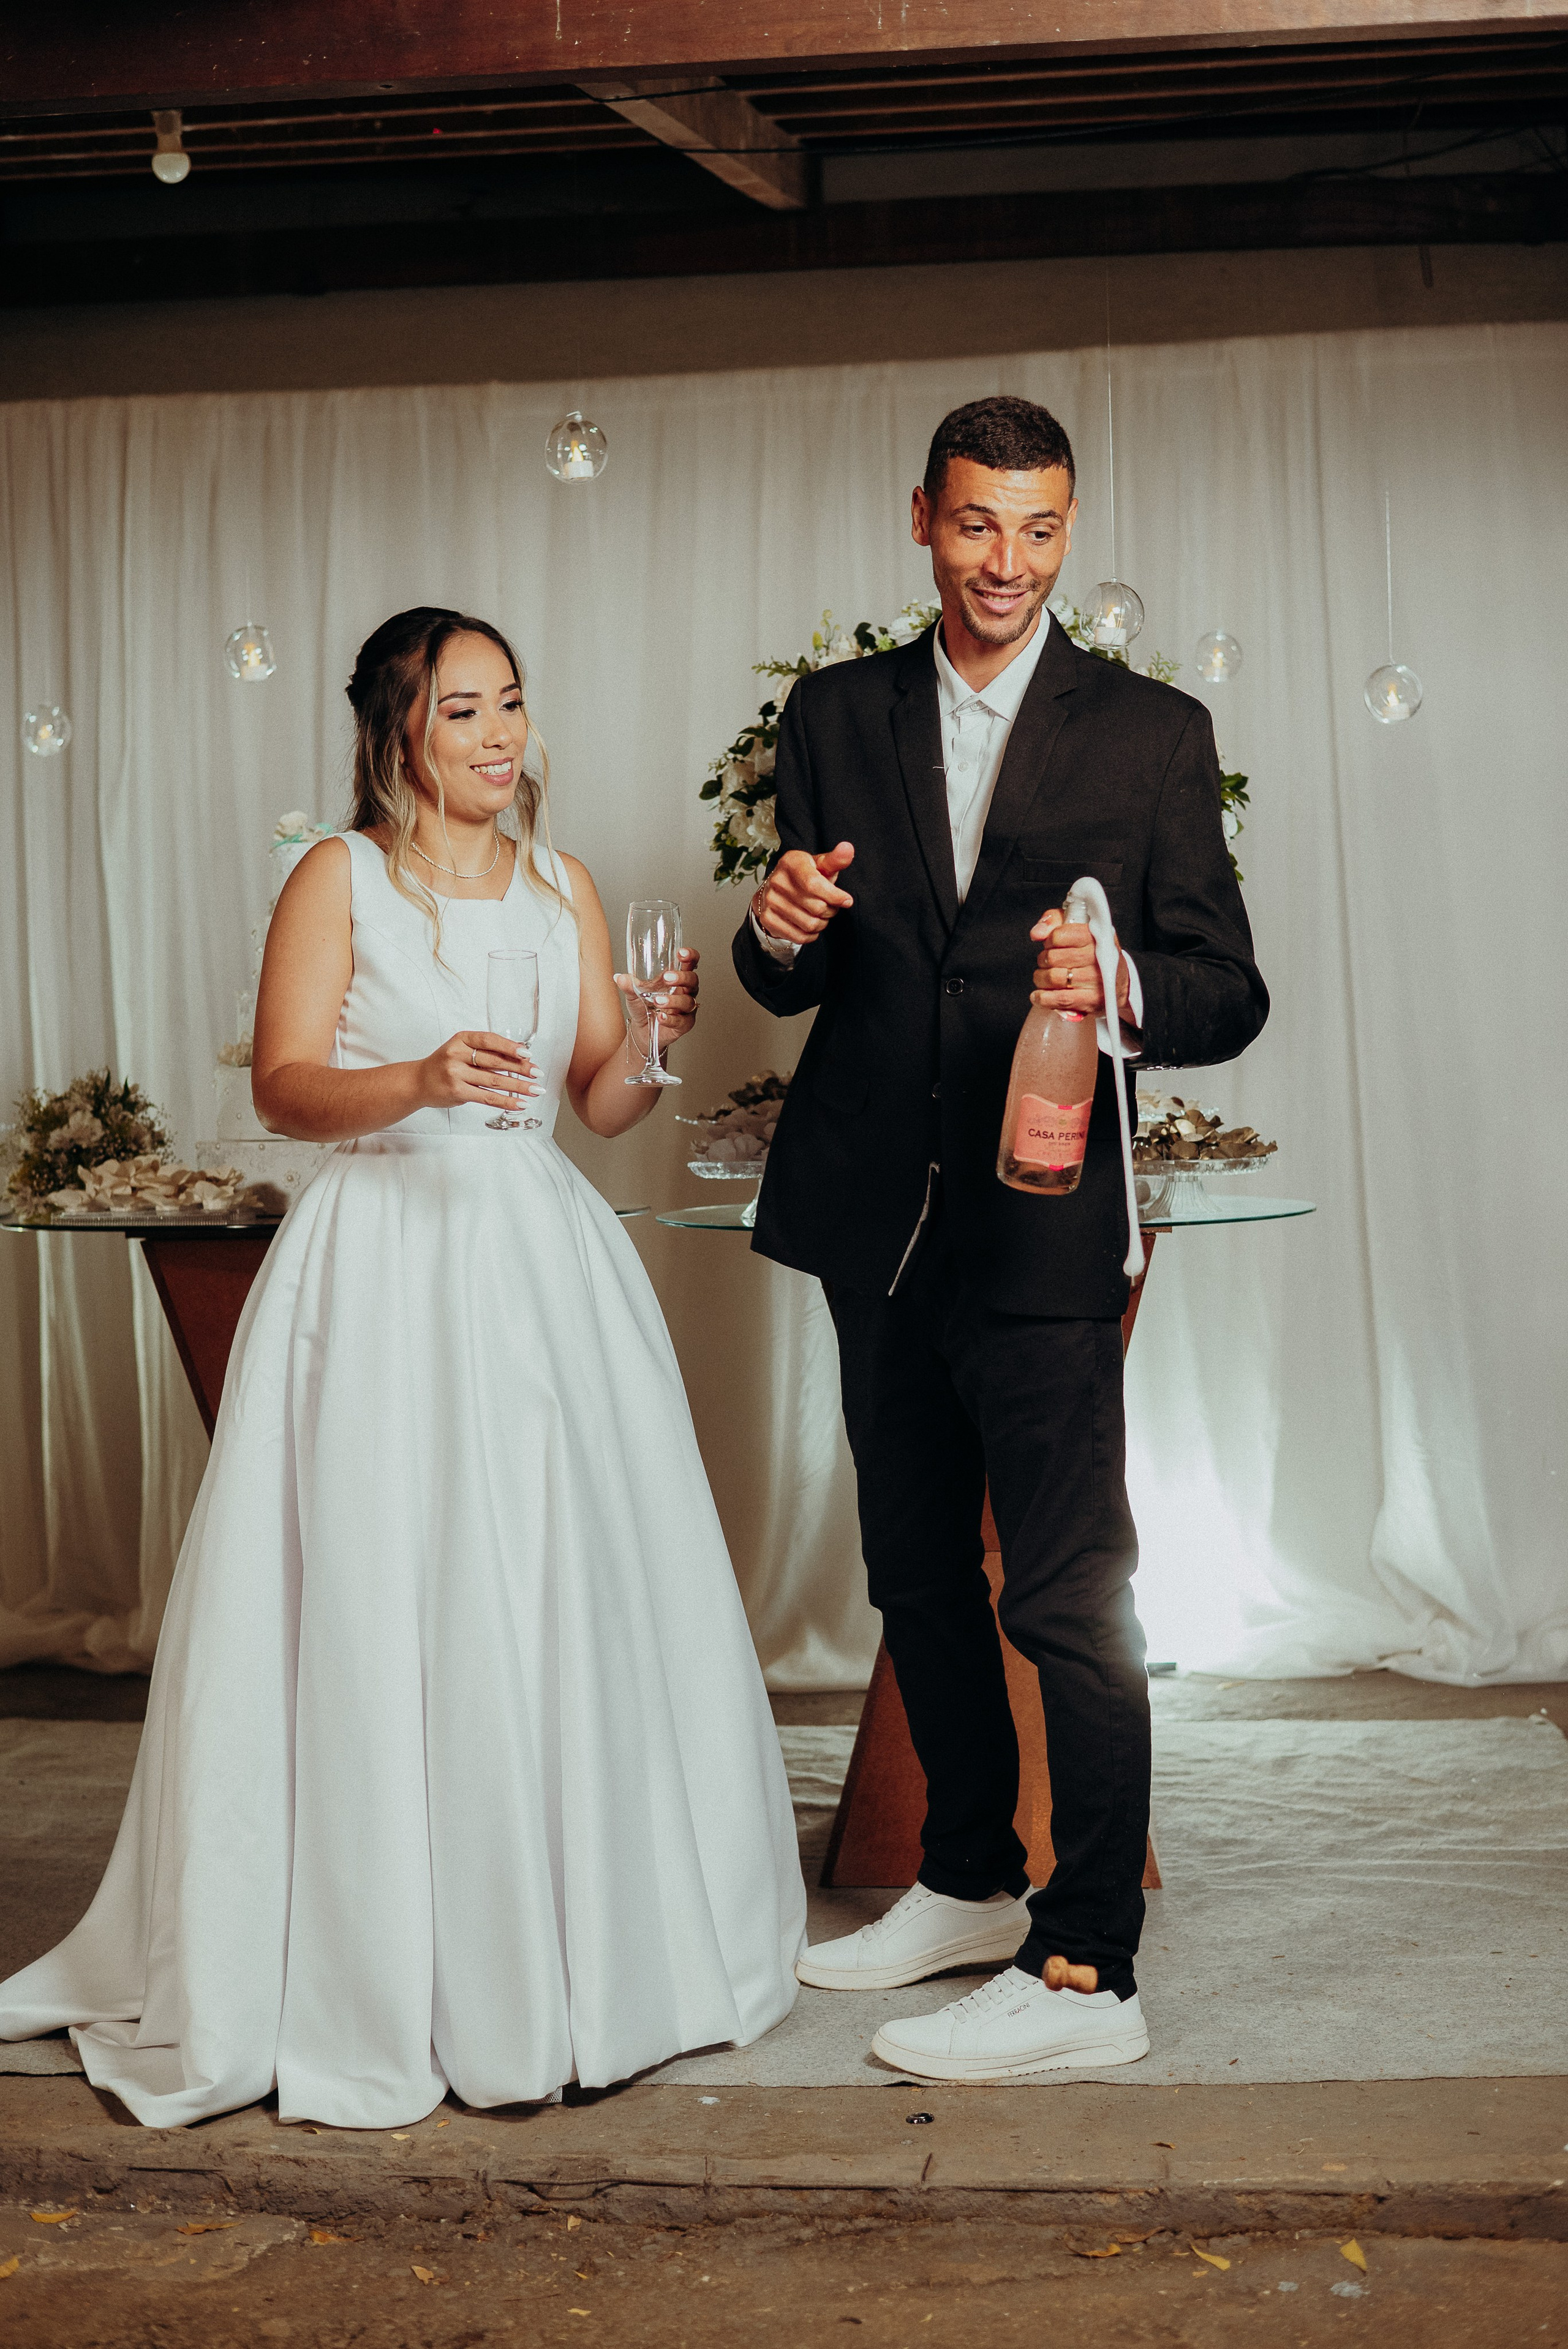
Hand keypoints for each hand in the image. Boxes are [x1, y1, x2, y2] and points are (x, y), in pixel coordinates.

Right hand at [419, 1031, 539, 1112]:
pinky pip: (487, 1097)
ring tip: (535, 1090)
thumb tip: (519, 1058)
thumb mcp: (461, 1050)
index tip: (527, 1054)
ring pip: (494, 1080)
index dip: (510, 1047)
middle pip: (495, 1061)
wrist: (418, 1082)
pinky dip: (506, 1101)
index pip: (489, 1040)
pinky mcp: (457, 1092)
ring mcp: (456, 1074)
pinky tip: (520, 1103)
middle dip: (520, 1068)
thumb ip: (485, 1052)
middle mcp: (457, 1054)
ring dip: (518, 1086)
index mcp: (461, 1039)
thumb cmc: (444, 1065)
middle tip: (537, 1073)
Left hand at [614, 946, 699, 1046]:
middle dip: (682, 977)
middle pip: (693, 980)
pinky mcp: (684, 1024)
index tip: (681, 953)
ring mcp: (686, 1009)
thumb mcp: (633, 994)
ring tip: (657, 1001)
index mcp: (677, 978)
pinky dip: (671, 1019)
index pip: (690, 963)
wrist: (642, 1030)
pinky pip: (682, 1021)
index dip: (690, 956)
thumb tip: (619, 977)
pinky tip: (661, 1017)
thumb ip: (628, 985)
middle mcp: (685, 991)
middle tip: (667, 978)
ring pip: (688, 1002)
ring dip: (673, 1001)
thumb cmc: (643, 1007)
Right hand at [752, 842, 854, 945]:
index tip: (847, 900)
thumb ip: (836, 859)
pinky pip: (799, 936)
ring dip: (822, 923)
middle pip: (816, 907)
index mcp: (791, 862)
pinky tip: (811, 926)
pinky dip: (811, 935)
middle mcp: (777, 880)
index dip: (834, 896)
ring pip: (810, 924)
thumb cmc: (805, 876)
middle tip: (831, 907)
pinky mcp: (767, 918)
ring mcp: (770, 900)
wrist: (776, 889)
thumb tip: (848, 848)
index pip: (814, 884)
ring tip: (821, 916)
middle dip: (831, 910)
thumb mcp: (820, 865)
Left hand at [1029, 908, 1132, 1023]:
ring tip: (1044, 978)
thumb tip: (1036, 933)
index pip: (1058, 936)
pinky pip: (1058, 999)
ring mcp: (1095, 981)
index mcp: (1095, 936)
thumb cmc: (1093, 954)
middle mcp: (1097, 958)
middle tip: (1048, 962)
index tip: (1051, 945)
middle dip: (1044, 960)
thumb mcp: (1078, 928)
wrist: (1118, 983)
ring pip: (1052, 978)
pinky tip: (1039, 995)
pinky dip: (1042, 998)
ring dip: (1041, 978)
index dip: (1048, 941)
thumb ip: (1054, 921)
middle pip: (1052, 957)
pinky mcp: (1092, 1001)